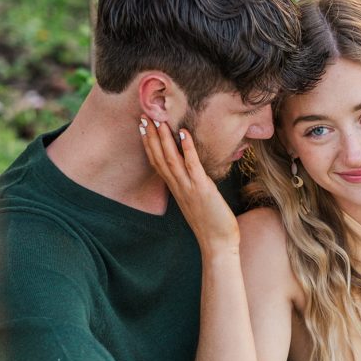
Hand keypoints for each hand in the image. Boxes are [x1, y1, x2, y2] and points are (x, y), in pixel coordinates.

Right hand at [139, 118, 238, 255]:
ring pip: (171, 160)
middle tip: (144, 116)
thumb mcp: (196, 201)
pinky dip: (187, 150)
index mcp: (176, 189)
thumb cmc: (211, 223)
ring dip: (164, 139)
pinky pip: (192, 167)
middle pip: (159, 158)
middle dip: (151, 136)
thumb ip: (191, 186)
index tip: (143, 126)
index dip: (149, 144)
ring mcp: (188, 188)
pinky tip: (184, 134)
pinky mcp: (202, 189)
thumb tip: (193, 172)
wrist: (218, 244)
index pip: (157, 162)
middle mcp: (178, 187)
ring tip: (159, 120)